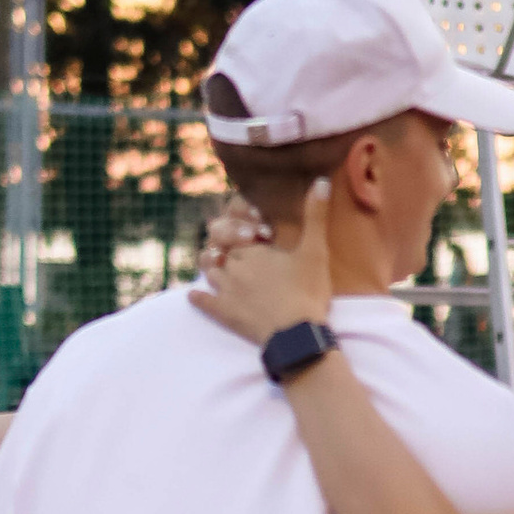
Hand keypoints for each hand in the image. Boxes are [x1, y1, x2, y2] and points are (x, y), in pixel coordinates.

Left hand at [192, 176, 337, 345]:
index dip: (250, 235)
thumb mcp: (315, 250)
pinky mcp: (223, 313)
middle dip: (233, 251)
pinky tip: (194, 294)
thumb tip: (320, 180)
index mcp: (254, 250)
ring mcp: (226, 290)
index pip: (241, 234)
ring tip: (222, 269)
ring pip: (210, 271)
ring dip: (215, 268)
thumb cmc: (307, 291)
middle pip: (225, 252)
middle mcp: (235, 266)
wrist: (296, 334)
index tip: (263, 239)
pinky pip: (203, 301)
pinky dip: (198, 296)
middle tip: (248, 256)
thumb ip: (315, 215)